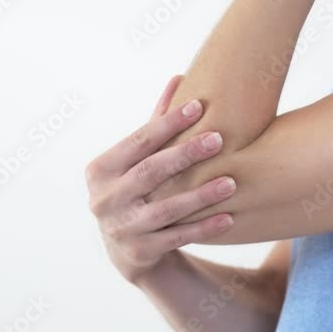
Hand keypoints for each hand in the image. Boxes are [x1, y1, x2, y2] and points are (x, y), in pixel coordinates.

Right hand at [85, 76, 237, 283]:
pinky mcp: (140, 253)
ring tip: (231, 182)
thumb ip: (156, 123)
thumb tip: (179, 78)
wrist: (126, 250)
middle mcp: (105, 199)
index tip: (198, 107)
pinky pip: (178, 238)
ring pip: (166, 208)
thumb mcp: (137, 160)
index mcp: (101, 170)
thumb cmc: (137, 189)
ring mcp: (121, 229)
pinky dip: (204, 228)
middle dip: (185, 154)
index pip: (138, 141)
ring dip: (200, 195)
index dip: (168, 123)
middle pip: (150, 172)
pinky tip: (229, 217)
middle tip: (218, 139)